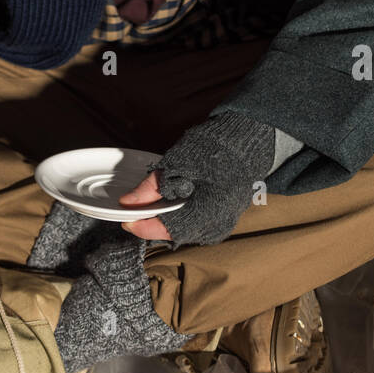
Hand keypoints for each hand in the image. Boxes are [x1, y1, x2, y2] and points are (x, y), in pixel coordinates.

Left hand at [117, 113, 276, 250]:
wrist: (248, 138)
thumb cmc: (215, 147)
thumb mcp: (178, 162)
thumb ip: (152, 187)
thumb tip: (127, 204)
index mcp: (207, 214)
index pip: (166, 230)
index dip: (142, 225)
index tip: (125, 218)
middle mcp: (216, 226)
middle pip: (175, 233)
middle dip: (154, 222)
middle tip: (137, 206)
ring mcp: (222, 224)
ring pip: (185, 230)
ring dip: (167, 219)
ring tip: (155, 200)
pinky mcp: (224, 218)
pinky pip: (196, 225)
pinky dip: (181, 215)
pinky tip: (174, 200)